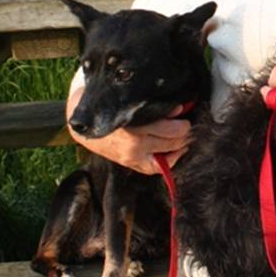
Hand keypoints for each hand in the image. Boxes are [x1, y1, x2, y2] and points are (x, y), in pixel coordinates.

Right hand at [66, 90, 191, 174]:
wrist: (87, 130)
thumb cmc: (112, 114)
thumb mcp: (132, 107)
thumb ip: (156, 109)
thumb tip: (180, 109)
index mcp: (135, 127)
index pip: (170, 129)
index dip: (182, 124)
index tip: (185, 117)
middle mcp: (135, 145)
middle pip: (171, 143)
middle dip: (183, 135)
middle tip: (187, 128)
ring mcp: (134, 159)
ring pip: (167, 159)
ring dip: (179, 148)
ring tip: (183, 140)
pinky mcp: (132, 165)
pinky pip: (157, 168)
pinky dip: (168, 161)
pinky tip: (173, 152)